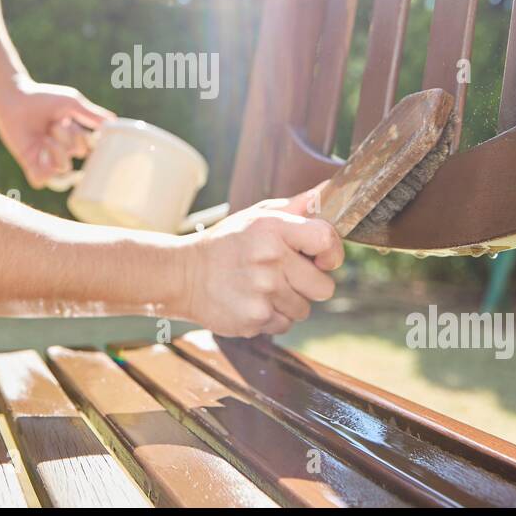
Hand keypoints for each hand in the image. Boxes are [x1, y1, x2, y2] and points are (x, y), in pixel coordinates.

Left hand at [0, 79, 115, 187]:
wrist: (14, 97)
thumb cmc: (43, 97)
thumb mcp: (71, 103)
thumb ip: (92, 114)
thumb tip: (114, 122)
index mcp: (71, 136)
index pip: (87, 148)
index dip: (84, 139)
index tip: (75, 124)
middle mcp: (59, 148)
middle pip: (76, 155)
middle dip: (69, 138)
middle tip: (55, 124)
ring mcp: (44, 157)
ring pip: (62, 170)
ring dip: (57, 151)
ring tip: (45, 136)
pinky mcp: (28, 162)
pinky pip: (40, 180)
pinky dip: (43, 170)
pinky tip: (40, 152)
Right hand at [177, 184, 342, 337]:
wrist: (184, 275)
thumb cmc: (226, 244)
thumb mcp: (256, 216)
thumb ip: (296, 207)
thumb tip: (328, 191)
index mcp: (273, 229)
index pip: (326, 240)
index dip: (331, 252)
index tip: (321, 258)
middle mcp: (271, 260)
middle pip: (324, 287)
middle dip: (310, 284)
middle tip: (286, 275)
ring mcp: (263, 292)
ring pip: (304, 308)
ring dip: (290, 301)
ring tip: (264, 288)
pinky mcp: (255, 318)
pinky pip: (285, 324)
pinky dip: (273, 316)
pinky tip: (253, 301)